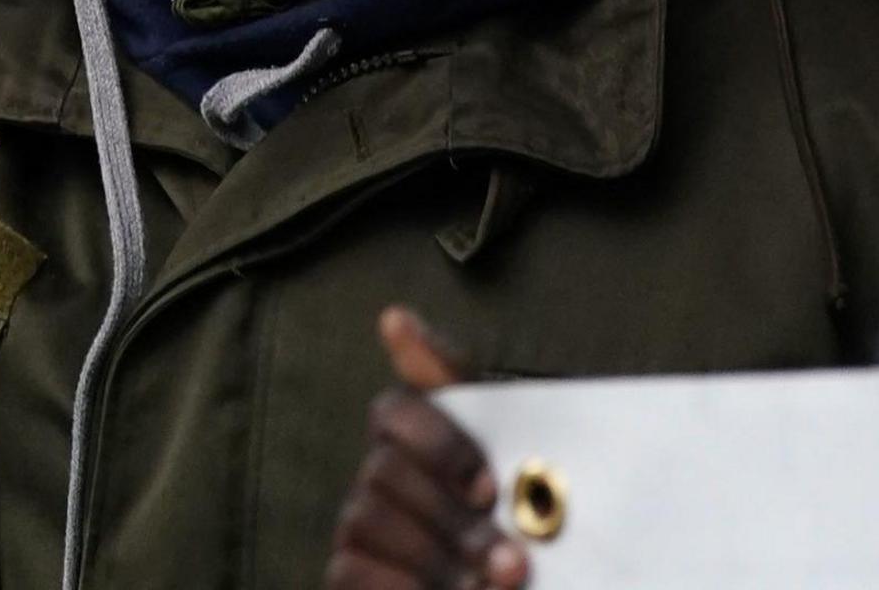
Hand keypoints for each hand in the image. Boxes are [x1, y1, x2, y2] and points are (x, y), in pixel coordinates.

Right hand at [327, 307, 525, 589]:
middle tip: (510, 559)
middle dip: (450, 519)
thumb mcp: (508, 455)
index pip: (393, 411)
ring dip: (433, 559)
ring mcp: (357, 530)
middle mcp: (377, 481)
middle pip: (383, 471)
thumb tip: (392, 316)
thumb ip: (459, 389)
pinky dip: (401, 585)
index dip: (437, 444)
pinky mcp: (346, 576)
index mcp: (415, 443)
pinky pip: (348, 571)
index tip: (488, 487)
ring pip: (364, 519)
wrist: (532, 582)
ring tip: (487, 585)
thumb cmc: (513, 526)